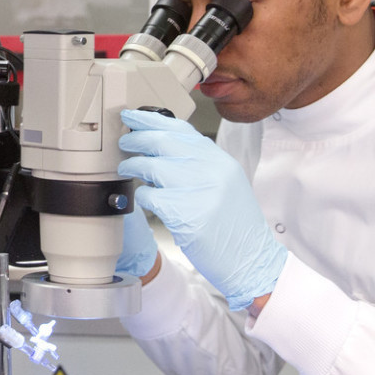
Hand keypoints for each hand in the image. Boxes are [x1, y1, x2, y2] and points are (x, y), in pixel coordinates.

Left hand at [116, 109, 286, 309]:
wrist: (251, 258)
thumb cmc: (234, 225)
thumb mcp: (225, 183)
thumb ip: (198, 163)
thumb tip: (160, 146)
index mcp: (220, 160)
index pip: (181, 130)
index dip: (152, 120)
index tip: (133, 116)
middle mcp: (211, 170)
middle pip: (162, 141)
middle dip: (136, 138)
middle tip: (124, 141)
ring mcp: (199, 191)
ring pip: (151, 166)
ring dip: (132, 166)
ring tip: (126, 168)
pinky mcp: (186, 214)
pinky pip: (149, 196)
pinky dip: (141, 196)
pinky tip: (143, 198)